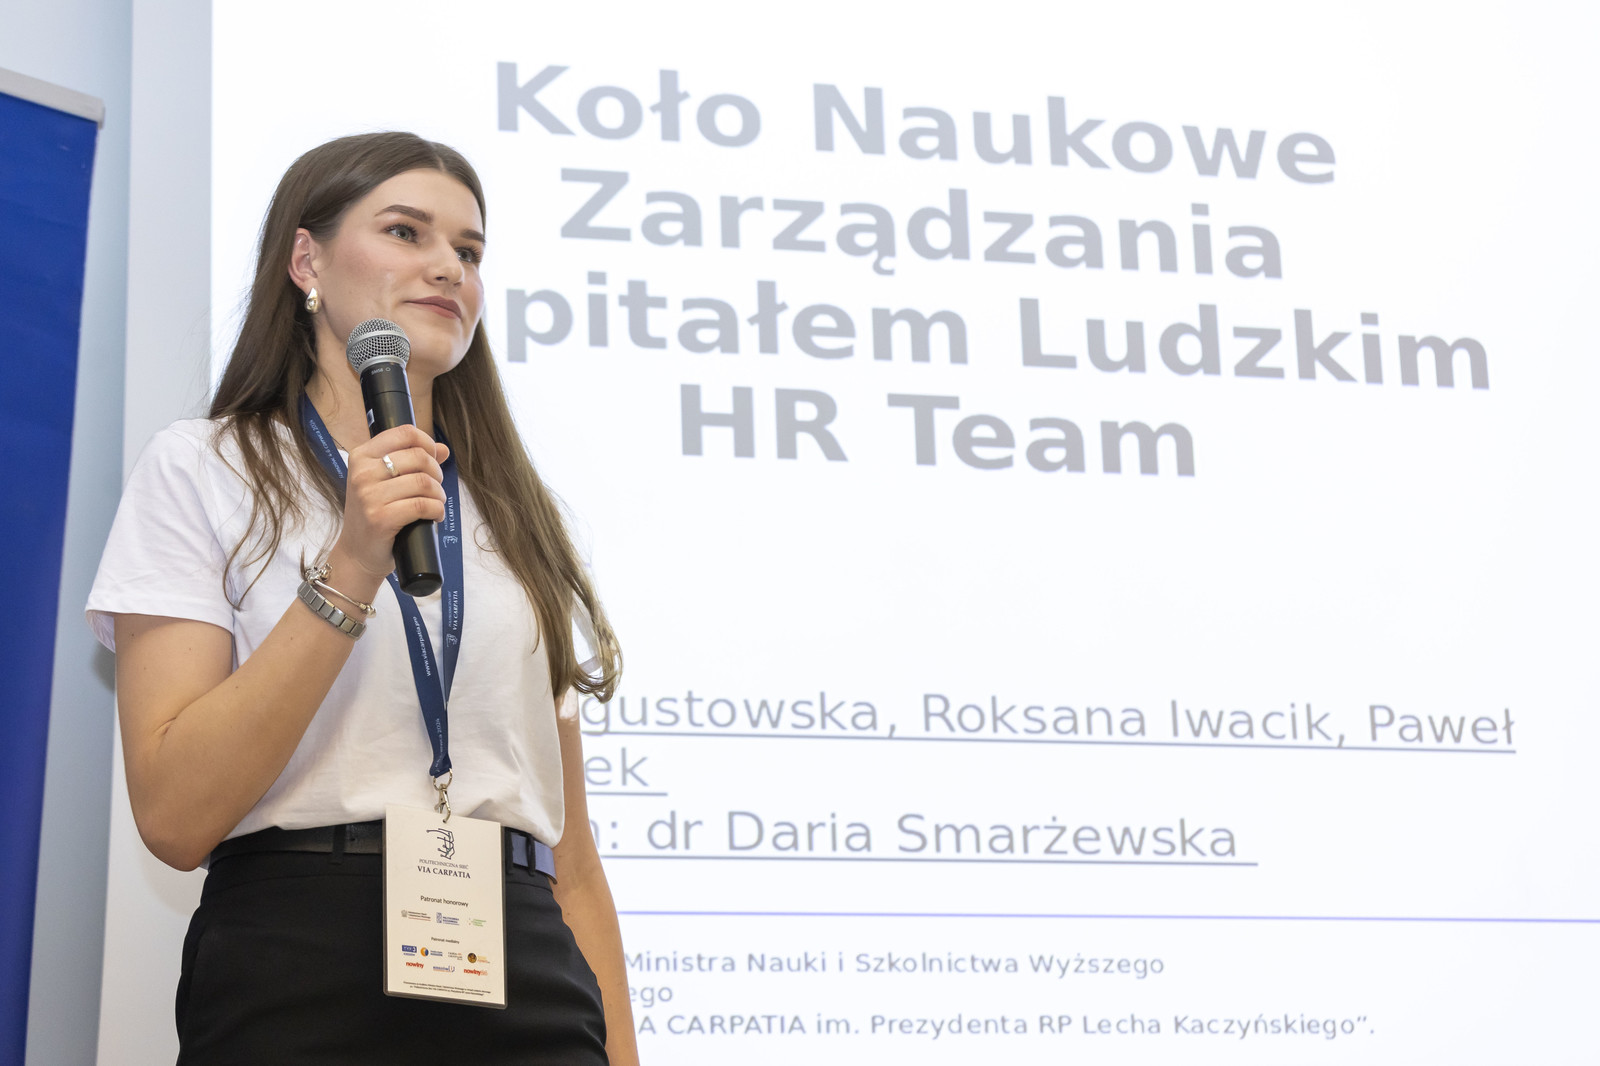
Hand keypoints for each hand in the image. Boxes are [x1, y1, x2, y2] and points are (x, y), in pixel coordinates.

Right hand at [330, 425, 451, 586]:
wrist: (357, 552)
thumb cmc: (374, 513)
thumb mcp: (385, 482)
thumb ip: (411, 462)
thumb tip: (443, 449)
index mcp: (362, 456)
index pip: (404, 432)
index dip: (427, 443)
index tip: (433, 459)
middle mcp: (362, 473)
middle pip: (418, 457)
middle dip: (436, 472)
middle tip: (435, 487)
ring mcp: (369, 496)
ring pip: (423, 482)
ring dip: (439, 494)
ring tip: (436, 502)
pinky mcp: (380, 519)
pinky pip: (422, 506)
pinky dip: (436, 510)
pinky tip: (434, 516)